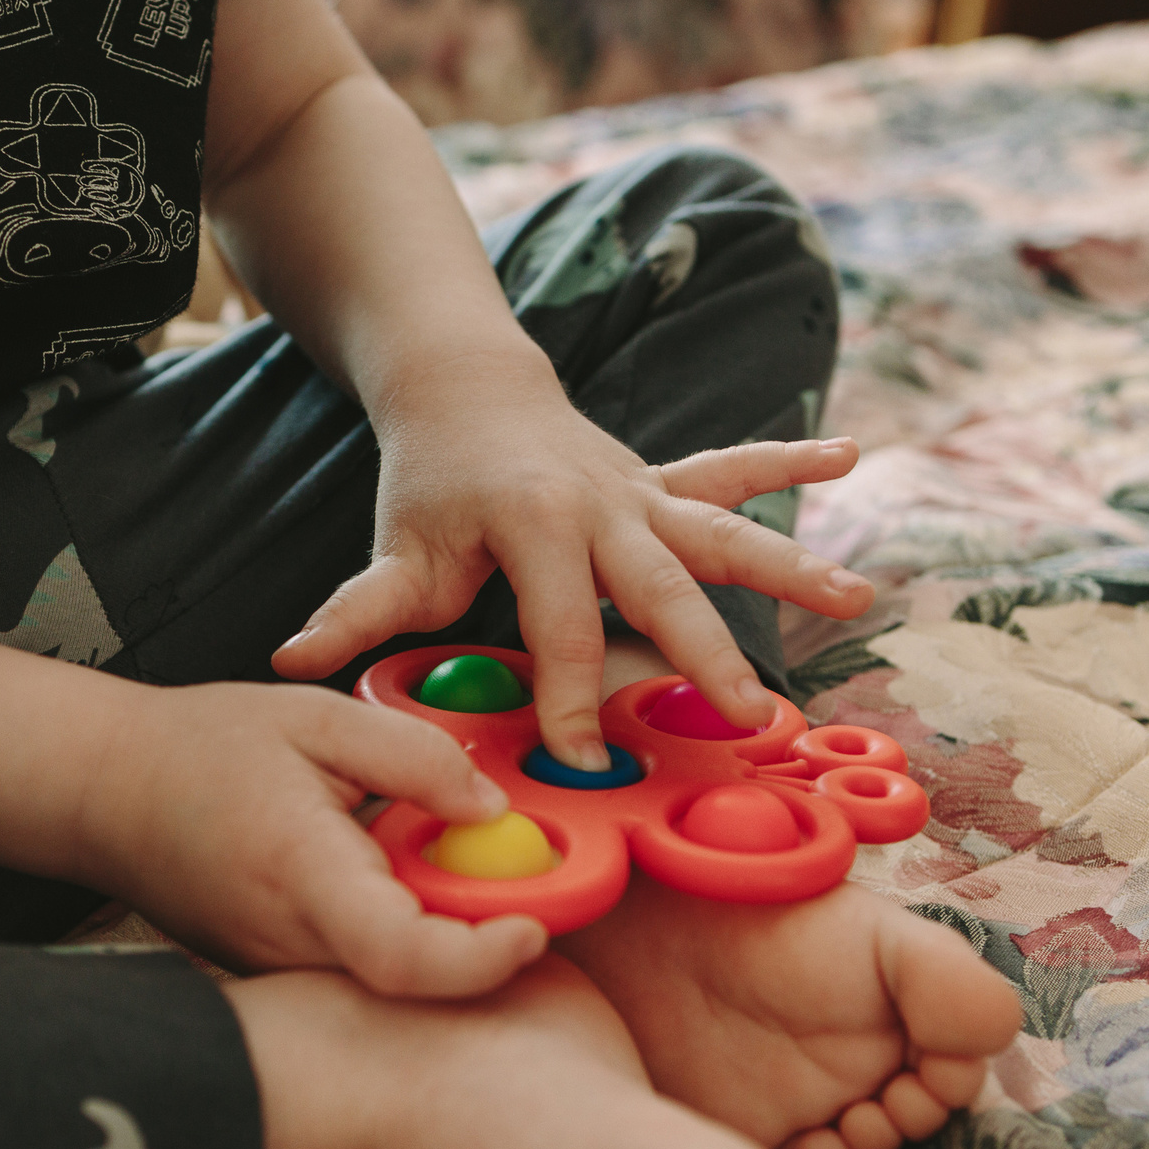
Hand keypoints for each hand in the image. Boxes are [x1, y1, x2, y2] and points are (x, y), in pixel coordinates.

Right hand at [75, 680, 549, 995]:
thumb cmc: (199, 748)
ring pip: (389, 982)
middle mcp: (289, 941)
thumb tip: (492, 813)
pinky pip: (358, 971)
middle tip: (507, 873)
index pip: (402, 954)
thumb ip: (414, 757)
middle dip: (478, 938)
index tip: (532, 929)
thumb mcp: (316, 717)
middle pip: (412, 980)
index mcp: (302, 872)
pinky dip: (397, 935)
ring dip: (439, 936)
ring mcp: (280, 969)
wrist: (106, 789)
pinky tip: (392, 881)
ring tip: (439, 864)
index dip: (480, 958)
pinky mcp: (278, 973)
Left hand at [271, 363, 874, 768]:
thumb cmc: (430, 479)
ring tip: (857, 593)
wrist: (464, 387)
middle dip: (710, 652)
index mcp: (537, 526)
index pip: (561, 627)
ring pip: (723, 529)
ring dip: (789, 562)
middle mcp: (604, 505)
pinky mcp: (662, 484)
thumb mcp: (396, 549)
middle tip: (755, 714)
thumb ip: (358, 611)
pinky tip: (850, 454)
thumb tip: (291, 662)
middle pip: (664, 588)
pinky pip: (731, 469)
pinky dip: (789, 458)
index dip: (567, 698)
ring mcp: (642, 492)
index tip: (583, 762)